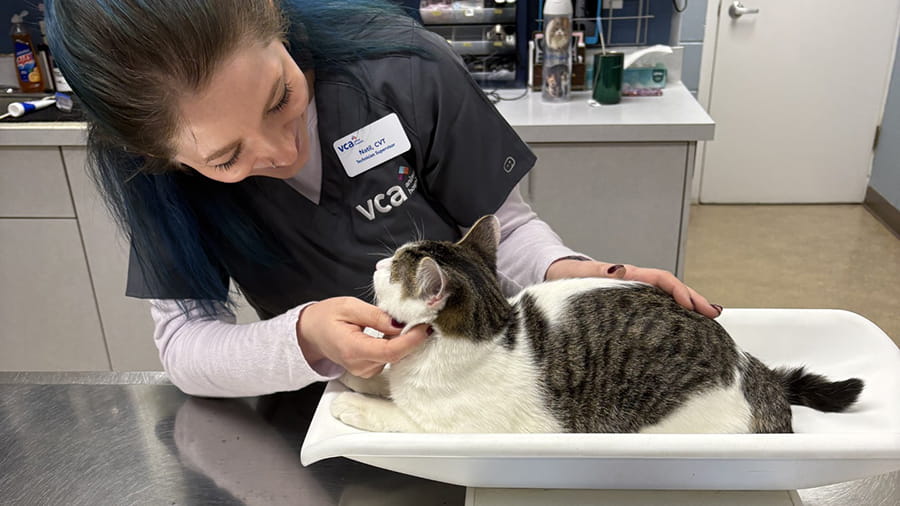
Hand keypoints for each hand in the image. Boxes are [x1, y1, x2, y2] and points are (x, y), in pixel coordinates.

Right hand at [296, 297, 429, 376]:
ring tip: (407, 323)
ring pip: (394, 358)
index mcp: (353, 349)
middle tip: (422, 319)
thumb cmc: (326, 317)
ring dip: (404, 341)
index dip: (411, 340)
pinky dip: (396, 346)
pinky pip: (389, 359)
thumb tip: (400, 324)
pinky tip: (395, 333)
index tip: (425, 327)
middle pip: (396, 356)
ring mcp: (364, 370)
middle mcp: (360, 366)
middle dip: (411, 338)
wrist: (310, 333)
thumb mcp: (349, 307)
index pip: (390, 351)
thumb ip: (375, 316)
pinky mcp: (368, 370)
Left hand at [545, 259, 722, 318]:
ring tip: (705, 325)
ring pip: (665, 300)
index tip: (694, 305)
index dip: (679, 291)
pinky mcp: (627, 307)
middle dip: (694, 301)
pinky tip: (679, 332)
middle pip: (670, 290)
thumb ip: (598, 272)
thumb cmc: (564, 278)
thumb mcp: (579, 275)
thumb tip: (620, 269)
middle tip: (714, 316)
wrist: (552, 276)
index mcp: (625, 276)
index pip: (660, 279)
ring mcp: (632, 296)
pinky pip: (653, 310)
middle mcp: (633, 284)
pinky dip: (670, 317)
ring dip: (686, 309)